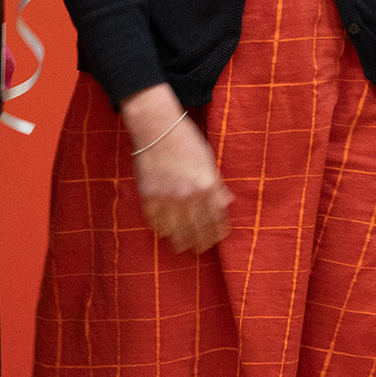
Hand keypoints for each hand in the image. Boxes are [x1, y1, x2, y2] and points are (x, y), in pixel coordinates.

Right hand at [122, 85, 232, 252]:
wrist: (157, 128)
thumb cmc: (186, 140)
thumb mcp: (208, 161)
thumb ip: (217, 185)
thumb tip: (227, 203)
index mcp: (206, 186)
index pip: (216, 220)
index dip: (218, 232)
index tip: (218, 238)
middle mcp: (188, 196)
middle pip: (197, 231)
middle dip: (201, 243)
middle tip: (201, 248)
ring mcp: (167, 198)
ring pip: (176, 232)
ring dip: (181, 242)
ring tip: (183, 246)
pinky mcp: (149, 196)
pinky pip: (156, 222)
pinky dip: (162, 229)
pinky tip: (166, 232)